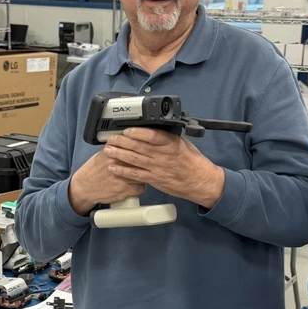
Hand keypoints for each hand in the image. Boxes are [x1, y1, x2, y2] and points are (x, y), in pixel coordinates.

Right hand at [68, 148, 145, 215]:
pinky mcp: (124, 189)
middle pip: (140, 158)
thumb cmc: (93, 171)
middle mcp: (117, 162)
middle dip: (145, 160)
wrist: (84, 188)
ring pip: (144, 173)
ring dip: (144, 174)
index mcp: (112, 151)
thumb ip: (116, 148)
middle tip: (147, 162)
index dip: (142, 147)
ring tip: (141, 174)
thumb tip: (130, 142)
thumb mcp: (102, 154)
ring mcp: (122, 176)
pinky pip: (141, 187)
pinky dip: (140, 187)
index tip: (146, 148)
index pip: (134, 145)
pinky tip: (135, 185)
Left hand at [103, 128, 225, 208]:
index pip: (152, 136)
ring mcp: (157, 168)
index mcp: (171, 144)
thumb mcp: (182, 143)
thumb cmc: (192, 161)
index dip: (137, 132)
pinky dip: (123, 171)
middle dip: (122, 142)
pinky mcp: (153, 179)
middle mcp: (163, 156)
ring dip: (119, 154)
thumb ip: (167, 136)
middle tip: (111, 138)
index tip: (126, 129)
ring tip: (108, 150)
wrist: (199, 181)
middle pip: (138, 147)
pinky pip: (135, 175)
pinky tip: (113, 167)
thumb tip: (154, 128)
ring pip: (134, 160)